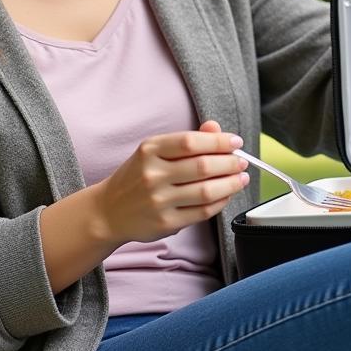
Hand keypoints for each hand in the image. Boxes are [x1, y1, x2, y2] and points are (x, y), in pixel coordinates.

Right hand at [92, 120, 248, 245]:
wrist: (108, 211)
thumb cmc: (136, 177)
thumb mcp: (153, 151)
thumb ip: (186, 140)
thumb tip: (216, 128)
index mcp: (149, 150)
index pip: (191, 142)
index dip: (219, 141)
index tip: (235, 142)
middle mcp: (152, 175)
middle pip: (203, 166)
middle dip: (230, 163)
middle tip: (242, 162)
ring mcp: (158, 201)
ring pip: (206, 191)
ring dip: (231, 184)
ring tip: (241, 178)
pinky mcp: (165, 222)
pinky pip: (202, 212)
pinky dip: (220, 202)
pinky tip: (226, 195)